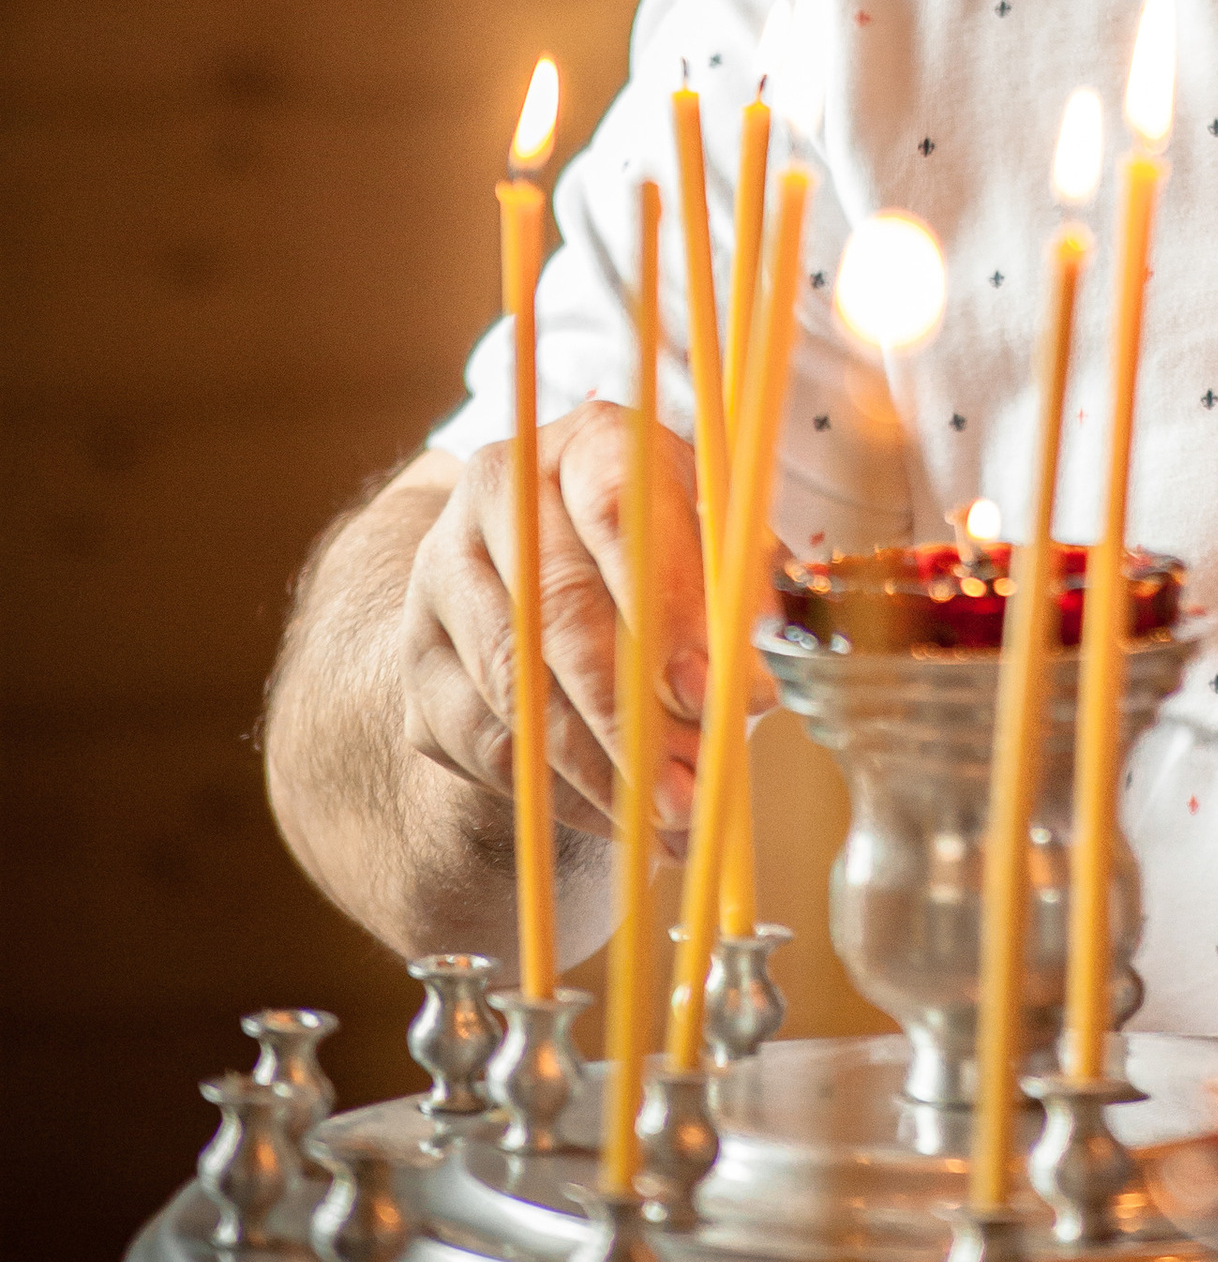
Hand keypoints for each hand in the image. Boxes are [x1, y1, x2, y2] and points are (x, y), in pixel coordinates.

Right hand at [398, 409, 752, 845]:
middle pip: (558, 606)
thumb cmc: (662, 553)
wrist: (538, 575)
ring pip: (517, 687)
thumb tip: (754, 677)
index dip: (668, 601)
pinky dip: (563, 792)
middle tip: (694, 785)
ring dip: (602, 767)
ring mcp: (442, 576)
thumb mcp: (716, 543)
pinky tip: (623, 820)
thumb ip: (741, 593)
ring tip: (673, 818)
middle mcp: (499, 492)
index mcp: (588, 441)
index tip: (712, 690)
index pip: (617, 505)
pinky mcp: (419, 663)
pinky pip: (488, 742)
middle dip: (633, 710)